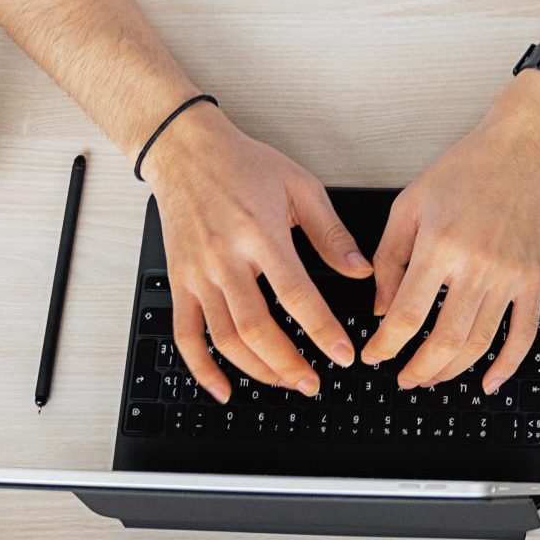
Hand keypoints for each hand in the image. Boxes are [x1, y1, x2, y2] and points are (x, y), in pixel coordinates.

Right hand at [141, 106, 371, 401]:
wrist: (186, 151)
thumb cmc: (245, 164)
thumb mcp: (300, 187)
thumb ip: (332, 234)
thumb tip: (361, 271)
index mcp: (261, 233)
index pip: (296, 294)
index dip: (321, 330)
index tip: (343, 355)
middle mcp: (225, 258)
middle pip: (256, 327)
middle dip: (288, 363)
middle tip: (314, 384)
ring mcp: (198, 274)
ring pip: (223, 337)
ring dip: (255, 369)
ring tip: (284, 383)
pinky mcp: (178, 281)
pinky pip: (185, 334)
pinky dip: (201, 367)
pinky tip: (223, 388)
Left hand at [362, 72, 539, 393]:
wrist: (525, 149)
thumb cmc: (468, 168)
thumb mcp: (410, 204)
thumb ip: (389, 257)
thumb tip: (381, 307)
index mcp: (440, 245)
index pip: (406, 316)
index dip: (385, 346)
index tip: (374, 356)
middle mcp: (478, 265)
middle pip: (443, 341)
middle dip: (417, 370)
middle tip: (403, 377)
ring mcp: (511, 275)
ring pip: (479, 344)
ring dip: (452, 371)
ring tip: (433, 377)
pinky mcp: (536, 278)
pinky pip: (523, 333)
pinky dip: (507, 365)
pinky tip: (489, 380)